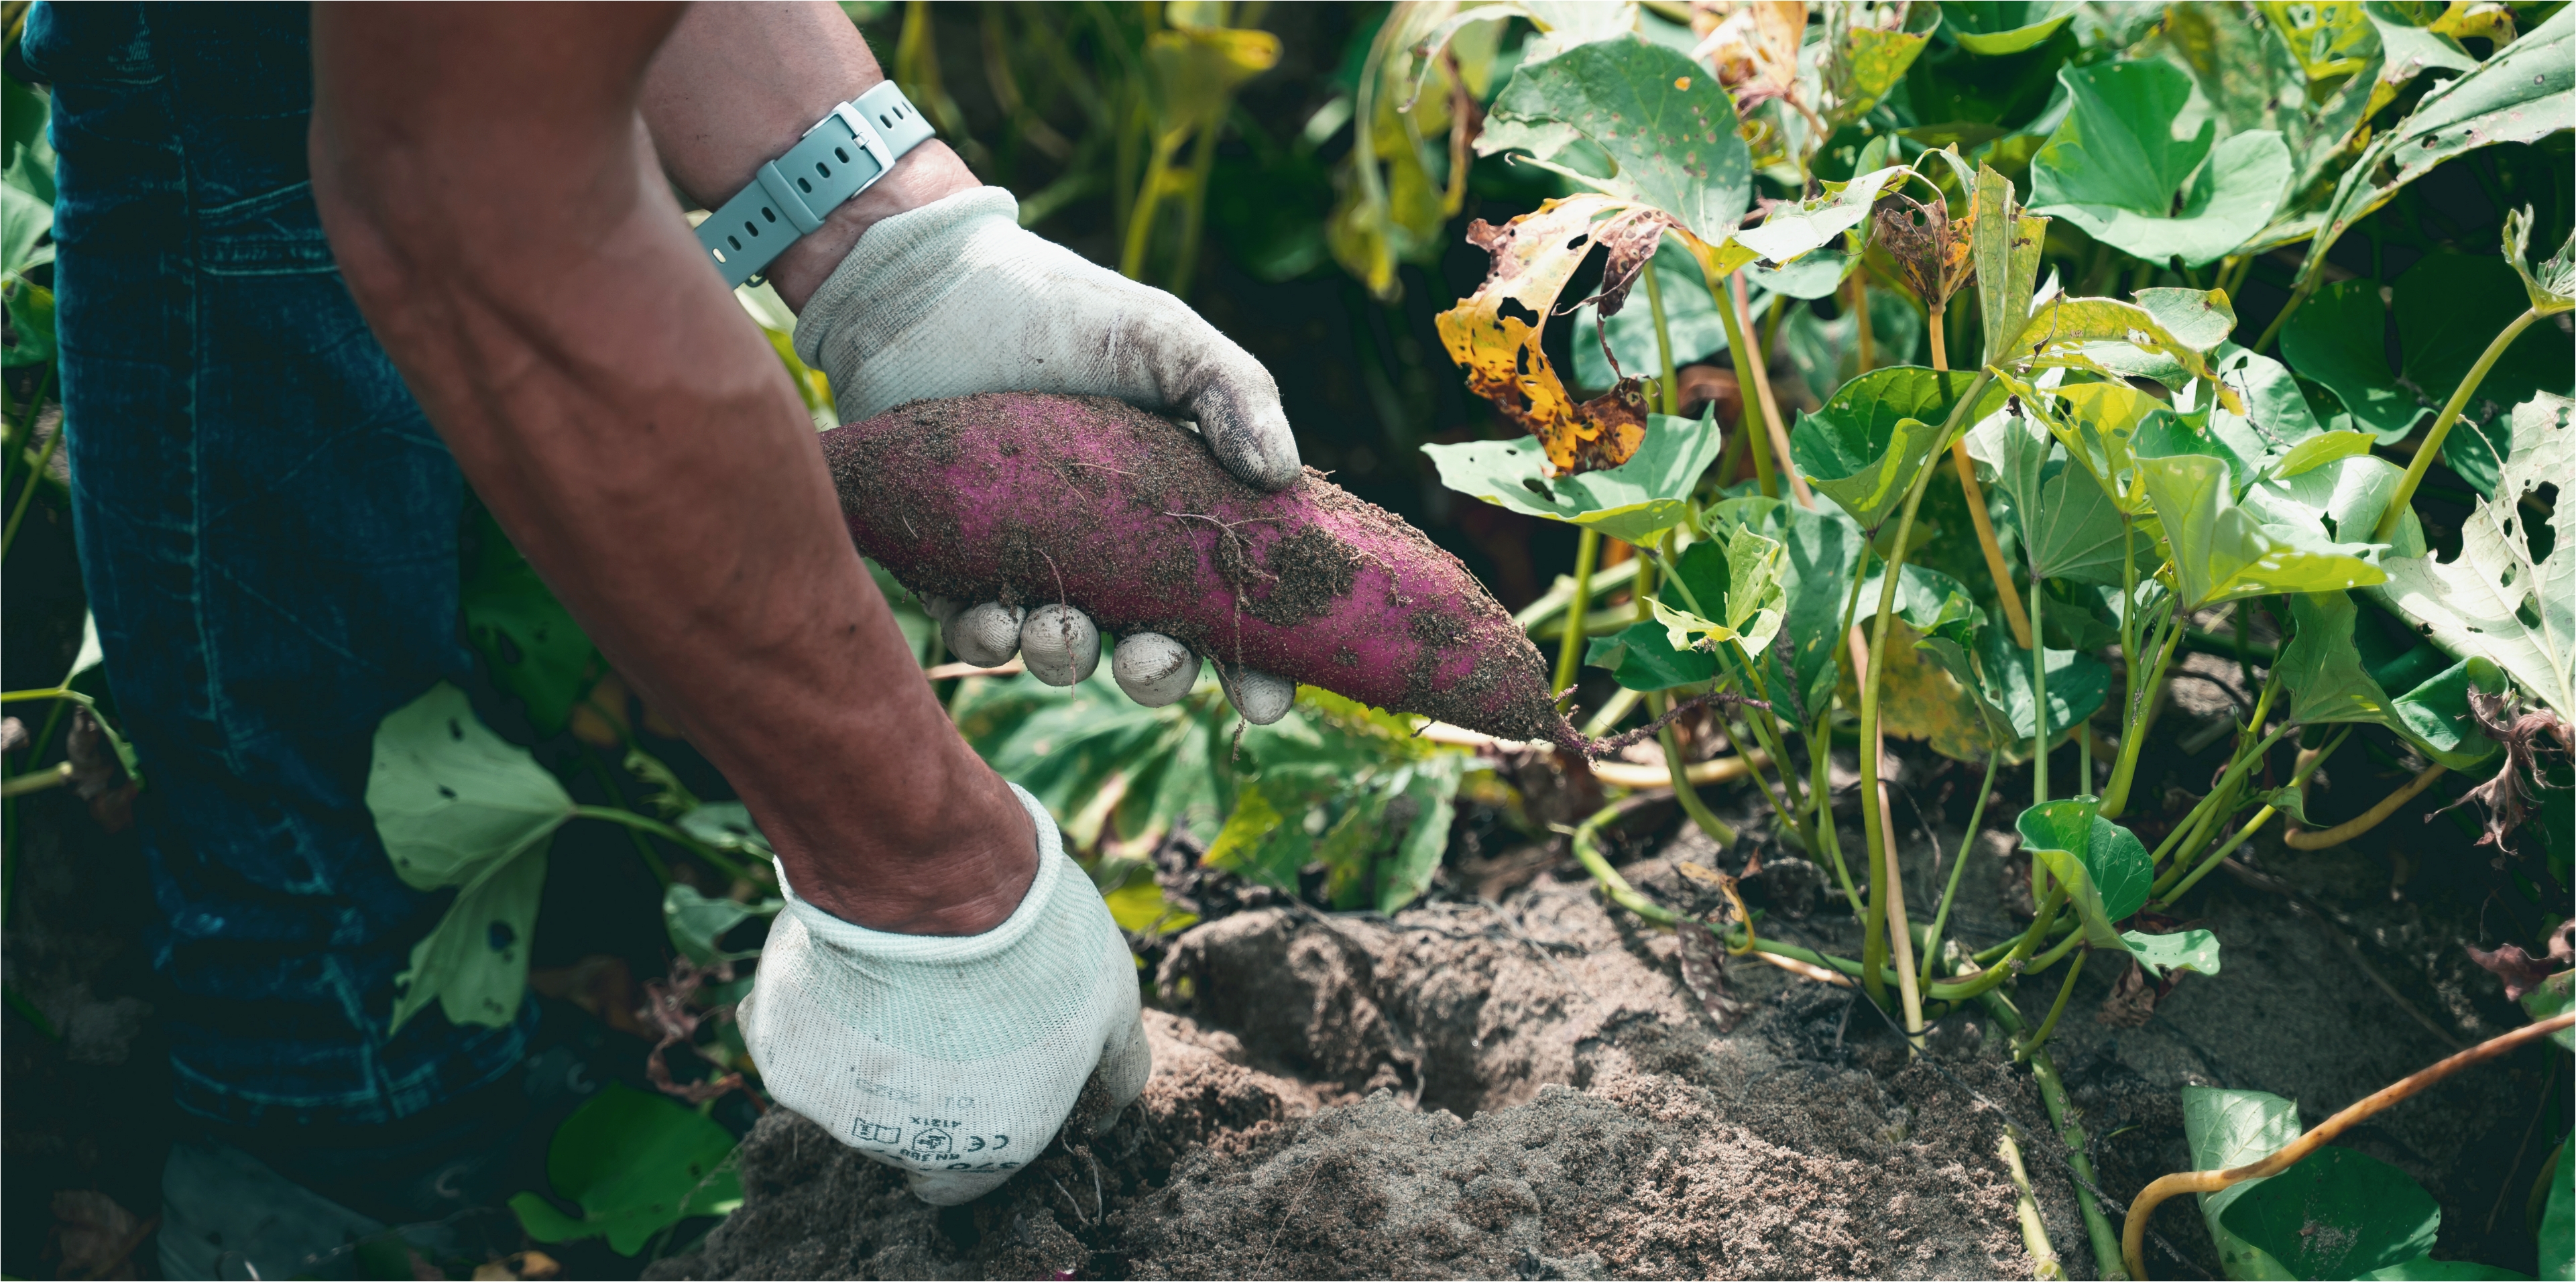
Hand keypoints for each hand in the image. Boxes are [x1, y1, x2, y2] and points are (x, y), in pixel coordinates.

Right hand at [739, 784, 1150, 1204]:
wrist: (936, 875)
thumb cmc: (1035, 940)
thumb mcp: (1113, 1003)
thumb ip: (1111, 1071)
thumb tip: (1110, 1111)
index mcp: (990, 1149)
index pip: (961, 1182)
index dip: (973, 1127)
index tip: (980, 1074)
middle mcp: (904, 1145)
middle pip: (903, 1133)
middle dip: (920, 1084)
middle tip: (943, 1008)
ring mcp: (832, 1102)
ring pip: (844, 1087)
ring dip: (866, 1045)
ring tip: (901, 972)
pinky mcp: (780, 1049)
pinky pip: (791, 1036)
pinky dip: (811, 1008)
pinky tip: (846, 962)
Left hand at [800, 186, 1299, 721]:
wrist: (934, 290)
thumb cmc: (1063, 311)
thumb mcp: (1168, 340)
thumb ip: (1235, 393)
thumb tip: (1281, 474)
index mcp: (1181, 515)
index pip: (1233, 607)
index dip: (1258, 665)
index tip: (1268, 695)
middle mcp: (1114, 556)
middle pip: (1153, 652)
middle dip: (1158, 674)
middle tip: (1150, 657)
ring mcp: (1036, 566)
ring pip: (1065, 652)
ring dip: (1069, 656)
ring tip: (1057, 624)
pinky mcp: (954, 566)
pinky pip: (976, 634)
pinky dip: (989, 640)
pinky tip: (992, 617)